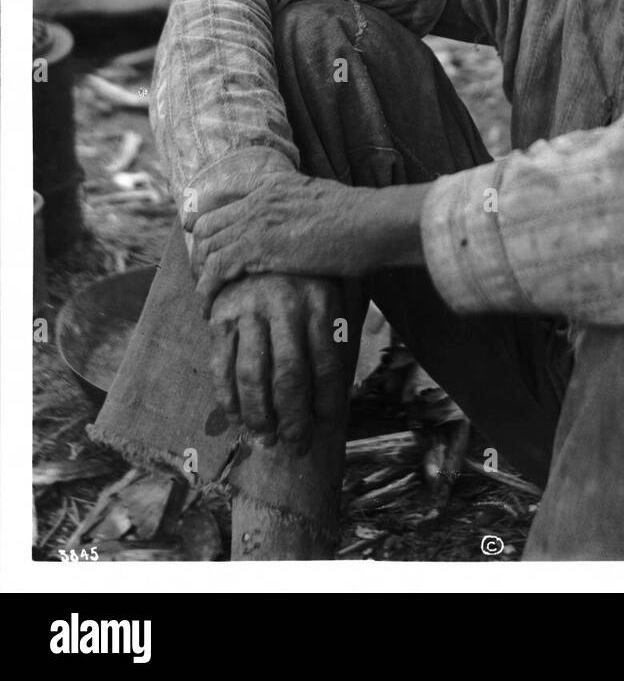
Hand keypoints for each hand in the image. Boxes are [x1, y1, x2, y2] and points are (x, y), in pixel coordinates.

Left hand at [193, 172, 364, 309]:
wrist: (371, 222)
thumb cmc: (362, 218)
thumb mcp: (327, 200)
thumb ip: (306, 206)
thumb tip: (311, 221)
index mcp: (275, 185)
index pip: (226, 194)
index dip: (207, 217)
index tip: (200, 234)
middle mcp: (260, 199)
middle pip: (209, 223)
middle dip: (200, 251)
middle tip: (202, 276)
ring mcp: (257, 221)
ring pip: (207, 246)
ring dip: (200, 274)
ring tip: (204, 296)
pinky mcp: (258, 247)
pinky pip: (216, 269)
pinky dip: (206, 289)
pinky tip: (208, 306)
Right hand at [209, 273, 349, 452]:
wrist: (260, 236)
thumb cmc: (307, 274)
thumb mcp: (338, 289)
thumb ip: (343, 331)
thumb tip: (345, 388)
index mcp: (321, 300)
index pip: (328, 363)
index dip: (329, 400)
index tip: (329, 424)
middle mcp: (285, 304)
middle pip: (290, 375)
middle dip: (294, 418)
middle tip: (297, 444)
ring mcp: (249, 308)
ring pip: (253, 375)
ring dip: (260, 415)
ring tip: (267, 439)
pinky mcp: (220, 314)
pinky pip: (221, 366)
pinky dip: (228, 398)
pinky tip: (238, 419)